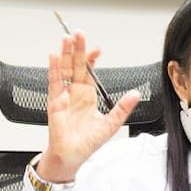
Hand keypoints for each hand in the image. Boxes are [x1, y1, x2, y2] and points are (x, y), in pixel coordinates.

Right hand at [37, 31, 140, 182]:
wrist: (72, 157)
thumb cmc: (86, 143)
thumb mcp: (111, 123)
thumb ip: (122, 107)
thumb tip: (136, 93)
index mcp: (87, 96)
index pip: (88, 72)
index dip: (91, 59)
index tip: (97, 48)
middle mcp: (74, 93)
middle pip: (75, 66)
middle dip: (77, 49)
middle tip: (79, 33)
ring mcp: (63, 96)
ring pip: (63, 70)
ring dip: (65, 54)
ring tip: (66, 38)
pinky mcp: (55, 103)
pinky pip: (54, 83)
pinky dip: (53, 69)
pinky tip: (54, 56)